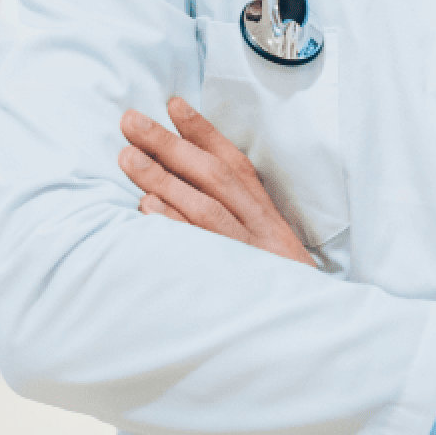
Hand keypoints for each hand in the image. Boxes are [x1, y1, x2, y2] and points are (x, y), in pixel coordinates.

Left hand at [117, 99, 314, 266]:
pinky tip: (147, 211)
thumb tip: (185, 182)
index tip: (173, 103)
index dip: (203, 131)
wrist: (308, 331)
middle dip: (171, 146)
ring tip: (127, 158)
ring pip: (203, 208)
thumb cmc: (274, 285)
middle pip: (213, 177)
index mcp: (264, 213)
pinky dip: (174, 228)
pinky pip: (200, 251)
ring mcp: (246, 254)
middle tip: (131, 122)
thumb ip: (234, 213)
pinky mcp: (234, 282)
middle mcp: (258, 227)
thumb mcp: (263, 243)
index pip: (233, 162)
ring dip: (163, 180)